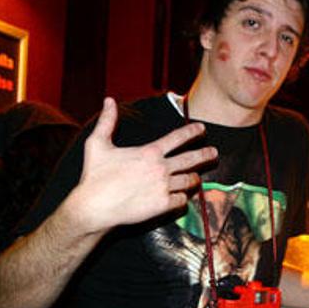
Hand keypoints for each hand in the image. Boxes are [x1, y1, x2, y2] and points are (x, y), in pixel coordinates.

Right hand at [66, 98, 217, 232]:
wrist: (94, 207)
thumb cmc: (95, 176)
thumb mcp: (97, 144)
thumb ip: (107, 121)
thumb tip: (108, 100)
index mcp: (149, 152)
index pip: (178, 137)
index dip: (193, 131)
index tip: (202, 128)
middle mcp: (160, 168)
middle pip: (192, 159)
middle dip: (206, 154)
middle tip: (214, 153)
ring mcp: (164, 187)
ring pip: (190, 181)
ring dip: (194, 179)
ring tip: (196, 178)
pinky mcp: (163, 205)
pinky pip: (182, 200)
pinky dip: (183, 198)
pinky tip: (181, 197)